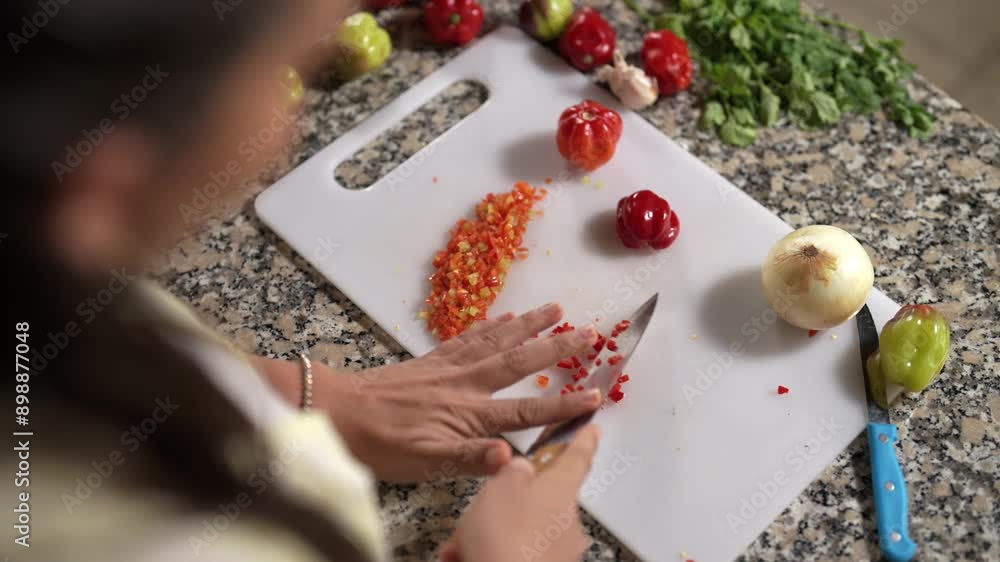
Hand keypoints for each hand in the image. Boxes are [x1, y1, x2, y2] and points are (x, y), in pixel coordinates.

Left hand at [315, 303, 600, 481]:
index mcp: (469, 413)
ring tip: (557, 309)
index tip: (596, 395)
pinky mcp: (432, 359)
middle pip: (520, 361)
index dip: (562, 405)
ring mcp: (449, 367)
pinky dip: (491, 325)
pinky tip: (506, 316)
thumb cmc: (381, 442)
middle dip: (557, 347)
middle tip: (591, 333)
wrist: (338, 410)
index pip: (526, 411)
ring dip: (530, 324)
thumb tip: (511, 456)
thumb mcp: (425, 462)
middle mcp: (466, 383)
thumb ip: (470, 458)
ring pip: (497, 340)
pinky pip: (469, 336)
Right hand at [439, 425, 600, 561]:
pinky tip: (468, 558)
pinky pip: (515, 555)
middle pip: (539, 500)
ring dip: (491, 535)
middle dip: (505, 505)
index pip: (577, 456)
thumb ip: (513, 471)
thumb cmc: (506, 538)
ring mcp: (559, 551)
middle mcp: (567, 520)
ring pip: (521, 531)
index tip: (593, 428)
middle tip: (480, 514)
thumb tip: (522, 470)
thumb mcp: (501, 486)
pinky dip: (493, 553)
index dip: (584, 439)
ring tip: (463, 546)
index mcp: (560, 489)